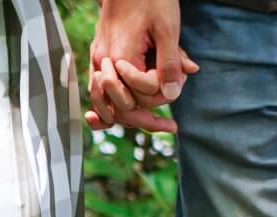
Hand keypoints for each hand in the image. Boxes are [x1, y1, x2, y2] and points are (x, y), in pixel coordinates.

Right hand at [86, 0, 196, 133]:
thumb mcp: (167, 29)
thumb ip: (170, 63)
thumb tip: (172, 95)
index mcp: (120, 58)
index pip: (138, 97)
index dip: (160, 99)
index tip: (179, 88)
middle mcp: (103, 63)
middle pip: (119, 107)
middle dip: (145, 115)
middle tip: (169, 125)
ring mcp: (96, 60)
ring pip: (105, 103)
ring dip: (125, 116)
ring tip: (150, 125)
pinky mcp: (97, 56)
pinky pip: (98, 90)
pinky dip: (108, 105)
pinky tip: (115, 117)